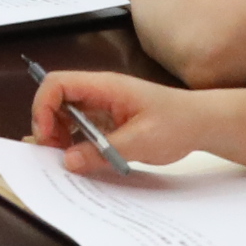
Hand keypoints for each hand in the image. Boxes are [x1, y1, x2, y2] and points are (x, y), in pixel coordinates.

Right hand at [28, 69, 203, 170]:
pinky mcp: (109, 121)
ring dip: (60, 136)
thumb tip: (68, 161)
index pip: (57, 84)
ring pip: (66, 115)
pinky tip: (82, 159)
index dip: (43, 107)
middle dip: (48, 125)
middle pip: (56, 99)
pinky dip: (75, 143)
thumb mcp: (140, 141)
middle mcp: (99, 93)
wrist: (202, 123)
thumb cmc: (178, 123)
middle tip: (55, 154)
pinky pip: (81, 128)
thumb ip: (102, 152)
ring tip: (68, 159)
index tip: (46, 136)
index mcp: (105, 87)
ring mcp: (103, 106)